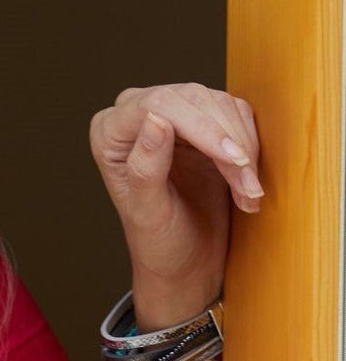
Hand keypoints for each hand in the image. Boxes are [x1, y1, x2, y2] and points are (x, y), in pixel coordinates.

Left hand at [88, 82, 261, 329]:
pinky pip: (236, 115)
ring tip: (248, 192)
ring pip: (220, 105)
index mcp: (110, 133)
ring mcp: (173, 114)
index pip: (158, 105)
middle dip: (227, 142)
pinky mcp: (204, 121)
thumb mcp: (149, 214)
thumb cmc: (159, 243)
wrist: (186, 261)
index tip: (234, 158)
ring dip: (244, 149)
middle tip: (248, 186)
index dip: (201, 126)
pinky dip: (250, 147)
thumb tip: (156, 120)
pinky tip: (247, 183)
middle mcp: (136, 115)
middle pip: (193, 99)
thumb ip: (146, 168)